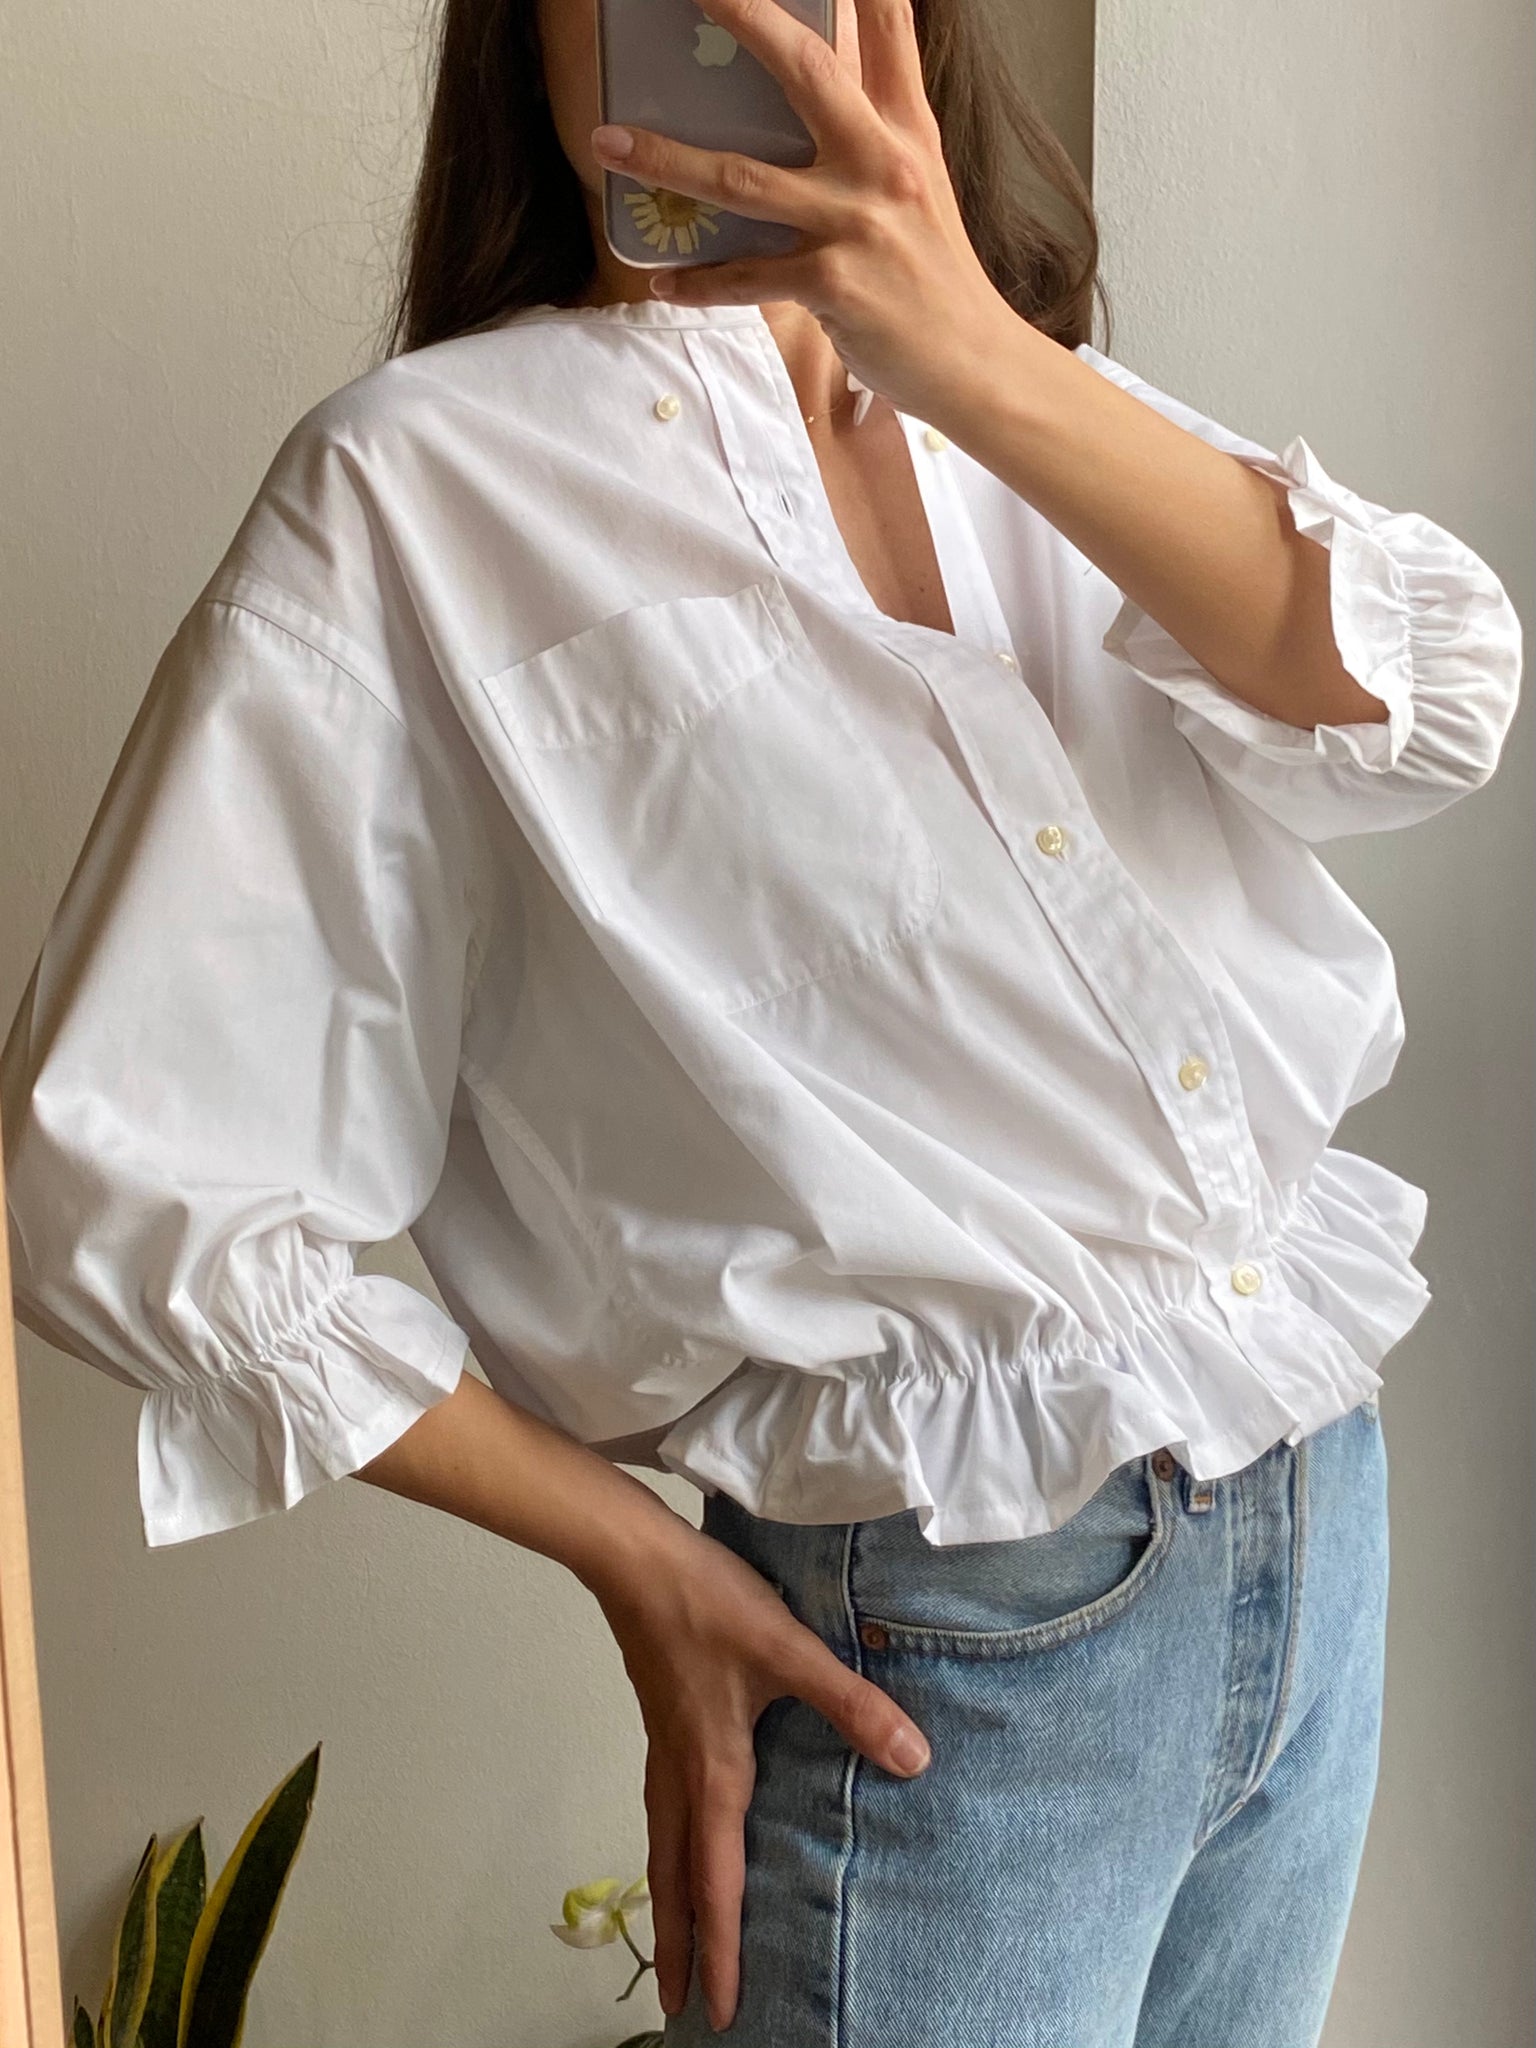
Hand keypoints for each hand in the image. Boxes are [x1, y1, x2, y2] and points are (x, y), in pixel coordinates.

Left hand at [589, 0, 1017, 421]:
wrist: (971, 360)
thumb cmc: (934, 275)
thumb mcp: (920, 184)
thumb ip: (877, 130)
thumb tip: (823, 92)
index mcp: (905, 129)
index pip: (887, 27)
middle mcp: (882, 162)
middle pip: (805, 67)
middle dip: (745, 17)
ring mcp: (855, 222)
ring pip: (743, 178)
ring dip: (667, 158)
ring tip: (609, 143)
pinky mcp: (833, 284)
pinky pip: (746, 277)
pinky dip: (700, 283)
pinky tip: (666, 281)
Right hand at [591, 1507, 931, 2032]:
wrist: (635, 1559)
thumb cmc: (709, 1605)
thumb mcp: (789, 1650)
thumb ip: (852, 1704)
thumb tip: (914, 1760)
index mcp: (713, 1772)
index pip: (715, 1883)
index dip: (721, 1950)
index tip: (716, 2011)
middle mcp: (682, 1773)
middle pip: (674, 1879)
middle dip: (679, 1945)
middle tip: (676, 2007)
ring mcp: (665, 1746)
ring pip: (662, 1845)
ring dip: (669, 1899)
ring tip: (676, 1936)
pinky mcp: (663, 1719)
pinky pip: (663, 1809)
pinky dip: (670, 1848)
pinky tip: (687, 1832)